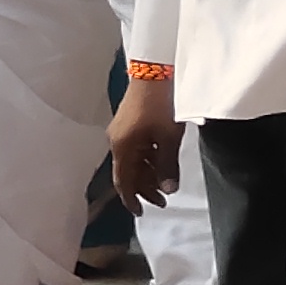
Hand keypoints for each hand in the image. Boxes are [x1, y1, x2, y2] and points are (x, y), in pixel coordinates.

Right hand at [108, 76, 179, 207]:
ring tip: (165, 183)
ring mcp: (121, 132)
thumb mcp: (169, 138)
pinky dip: (147, 160)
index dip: (132, 199)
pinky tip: (160, 162)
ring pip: (132, 161)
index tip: (141, 213)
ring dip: (147, 174)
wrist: (155, 71)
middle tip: (163, 201)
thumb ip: (167, 166)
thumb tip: (168, 190)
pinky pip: (135, 149)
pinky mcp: (128, 124)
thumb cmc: (162, 106)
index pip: (124, 181)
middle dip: (144, 188)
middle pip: (128, 172)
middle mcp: (117, 141)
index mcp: (122, 147)